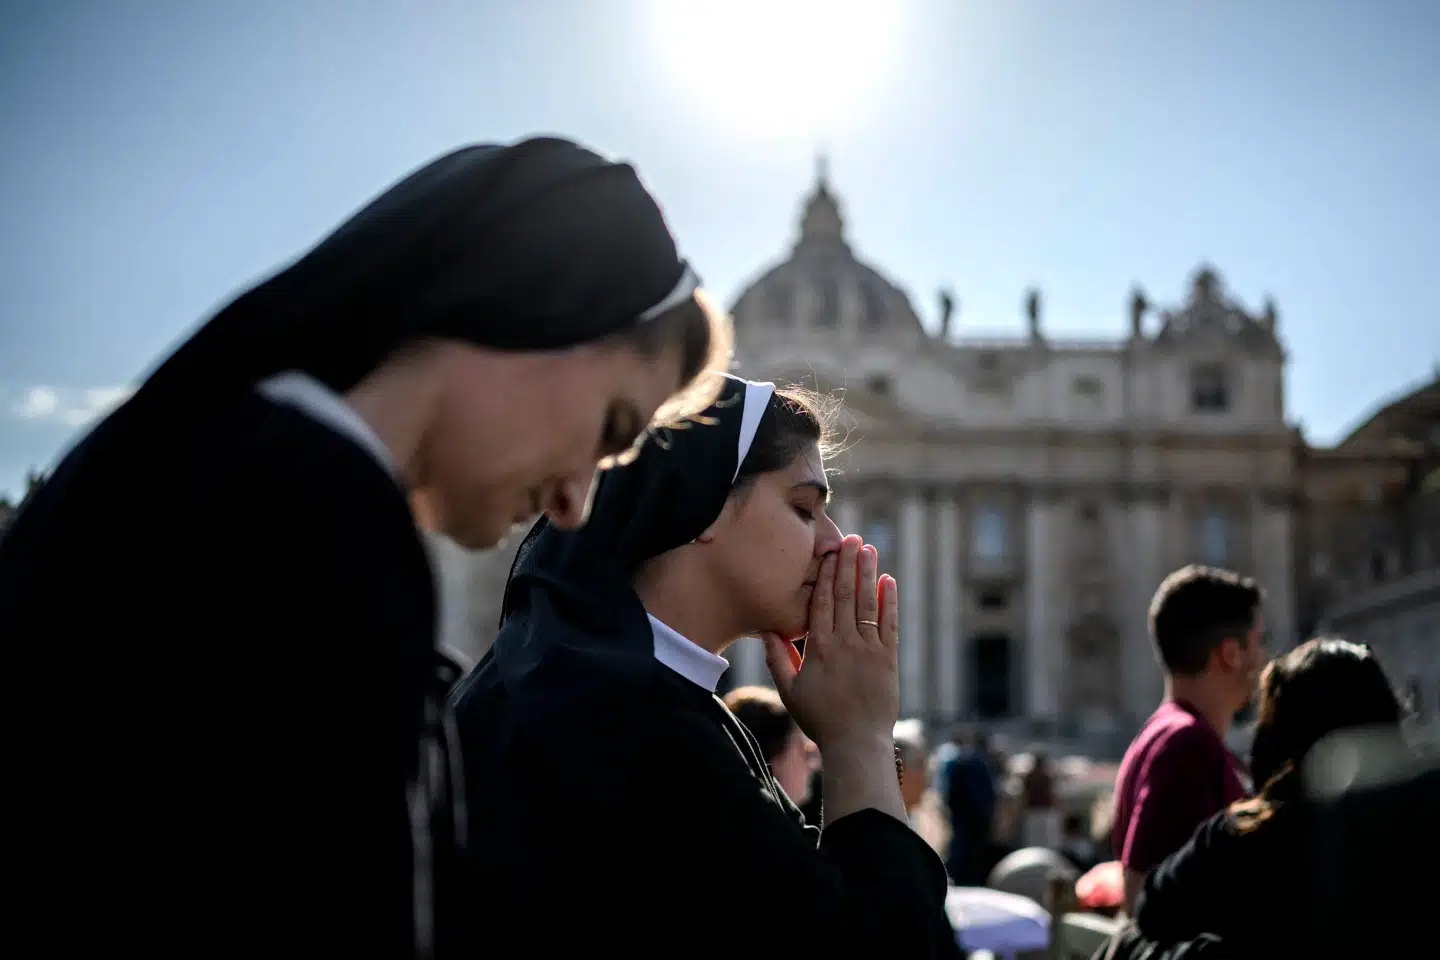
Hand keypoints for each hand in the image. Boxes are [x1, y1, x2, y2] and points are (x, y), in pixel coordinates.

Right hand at [762, 534, 899, 752]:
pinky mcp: (888, 660)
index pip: (821, 602)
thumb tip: (767, 630)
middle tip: (851, 538)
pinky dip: (889, 602)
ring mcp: (869, 650)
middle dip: (848, 564)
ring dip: (868, 574)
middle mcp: (844, 643)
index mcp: (819, 648)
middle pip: (844, 595)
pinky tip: (888, 581)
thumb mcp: (790, 691)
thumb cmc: (820, 720)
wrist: (857, 744)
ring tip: (869, 549)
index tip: (827, 552)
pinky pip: (889, 624)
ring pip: (867, 604)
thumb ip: (778, 659)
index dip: (825, 574)